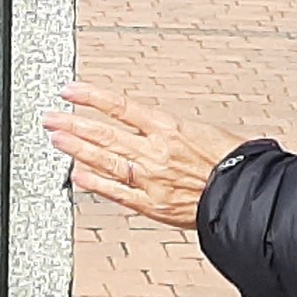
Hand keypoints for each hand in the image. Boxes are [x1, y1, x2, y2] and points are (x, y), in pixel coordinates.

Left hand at [45, 82, 245, 230]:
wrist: (245, 194)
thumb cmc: (232, 161)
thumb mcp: (200, 132)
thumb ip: (169, 134)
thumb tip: (150, 128)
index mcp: (169, 128)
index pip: (120, 107)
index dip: (92, 97)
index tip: (70, 91)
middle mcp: (155, 151)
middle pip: (105, 134)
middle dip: (74, 124)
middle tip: (51, 117)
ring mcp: (150, 179)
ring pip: (105, 161)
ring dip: (77, 150)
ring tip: (57, 139)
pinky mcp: (152, 205)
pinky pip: (117, 192)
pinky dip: (95, 184)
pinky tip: (78, 176)